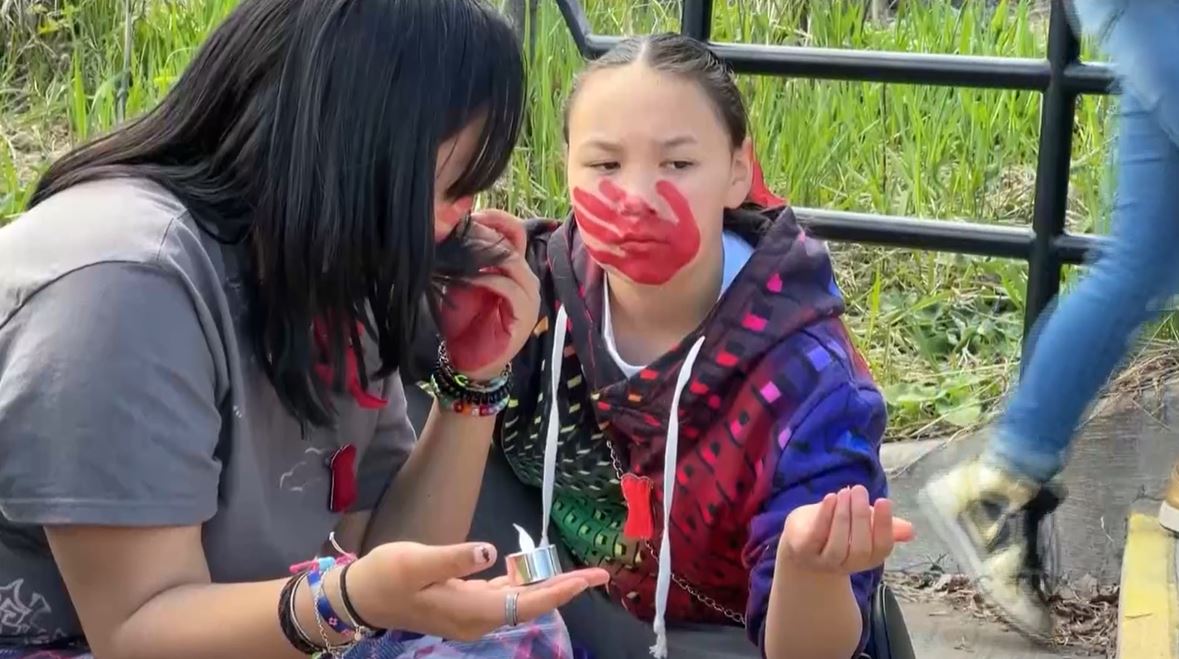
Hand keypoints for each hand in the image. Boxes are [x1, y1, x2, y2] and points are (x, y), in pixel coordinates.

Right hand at [345, 541, 608, 641]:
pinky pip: (503, 595)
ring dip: (547, 585)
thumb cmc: (387, 576)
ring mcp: (472, 614)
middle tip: (599, 573)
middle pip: (531, 603)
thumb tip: (491, 552)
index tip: (590, 579)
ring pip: (519, 600)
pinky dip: (523, 582)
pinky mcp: (464, 604)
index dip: (562, 589)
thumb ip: (456, 557)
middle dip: (565, 587)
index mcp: (472, 611)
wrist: (360, 596)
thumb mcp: (418, 561)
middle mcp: (478, 619)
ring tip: (577, 572)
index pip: (528, 601)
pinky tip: (533, 568)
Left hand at [434, 210, 539, 380]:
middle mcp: (527, 279)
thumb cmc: (464, 323)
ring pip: (513, 263)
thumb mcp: (462, 282)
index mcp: (515, 269)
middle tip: (458, 233)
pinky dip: (485, 279)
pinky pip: (507, 287)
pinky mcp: (525, 315)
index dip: (496, 218)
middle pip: (513, 243)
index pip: (515, 231)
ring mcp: (530, 298)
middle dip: (484, 235)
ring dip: (484, 255)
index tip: (470, 214)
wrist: (469, 362)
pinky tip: (465, 279)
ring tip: (460, 253)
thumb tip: (451, 226)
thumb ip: (465, 258)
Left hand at [778, 485, 914, 574]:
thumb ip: (885, 526)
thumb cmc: (837, 528)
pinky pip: (815, 538)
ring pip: (838, 546)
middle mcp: (848, 565)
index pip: (882, 547)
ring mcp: (824, 562)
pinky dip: (824, 517)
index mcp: (868, 558)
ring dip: (843, 516)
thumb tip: (910, 531)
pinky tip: (830, 498)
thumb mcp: (862, 524)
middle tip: (860, 489)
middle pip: (860, 549)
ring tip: (845, 491)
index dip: (884, 525)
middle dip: (861, 517)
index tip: (884, 500)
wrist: (800, 540)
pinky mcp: (803, 552)